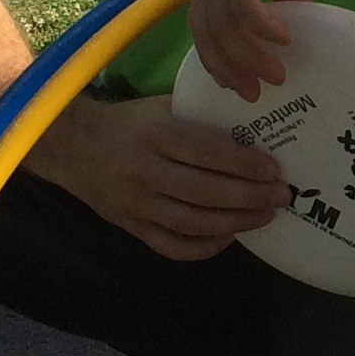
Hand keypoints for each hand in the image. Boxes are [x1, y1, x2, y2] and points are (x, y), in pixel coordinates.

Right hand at [42, 93, 286, 261]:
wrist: (74, 148)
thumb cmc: (129, 123)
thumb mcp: (160, 107)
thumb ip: (199, 114)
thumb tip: (254, 121)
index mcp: (154, 135)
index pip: (206, 153)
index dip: (243, 164)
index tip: (273, 169)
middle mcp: (144, 172)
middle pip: (204, 192)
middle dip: (249, 197)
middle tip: (280, 196)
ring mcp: (137, 205)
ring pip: (192, 223)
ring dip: (235, 223)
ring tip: (264, 216)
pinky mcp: (132, 227)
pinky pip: (172, 247)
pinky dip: (204, 248)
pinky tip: (229, 236)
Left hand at [190, 0, 336, 98]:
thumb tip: (293, 27)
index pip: (200, 24)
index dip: (216, 58)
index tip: (241, 85)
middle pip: (203, 29)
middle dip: (228, 68)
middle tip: (256, 92)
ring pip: (220, 19)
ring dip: (247, 53)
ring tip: (276, 74)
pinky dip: (260, 23)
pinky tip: (282, 37)